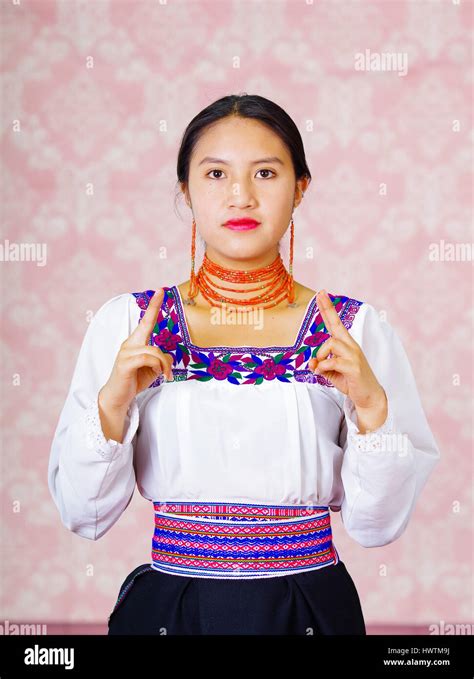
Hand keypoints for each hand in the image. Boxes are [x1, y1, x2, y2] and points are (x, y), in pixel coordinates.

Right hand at [99, 288, 173, 411]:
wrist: (118, 397)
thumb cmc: (134, 380)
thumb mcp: (153, 369)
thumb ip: (161, 359)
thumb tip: (169, 357)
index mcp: (135, 342)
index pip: (145, 321)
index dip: (153, 306)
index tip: (160, 291)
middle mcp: (129, 344)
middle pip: (146, 324)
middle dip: (154, 307)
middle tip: (162, 290)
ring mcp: (125, 352)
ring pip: (153, 350)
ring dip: (164, 364)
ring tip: (166, 375)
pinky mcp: (124, 363)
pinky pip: (147, 358)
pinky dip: (157, 366)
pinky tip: (158, 374)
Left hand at [308, 289, 387, 432]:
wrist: (368, 396)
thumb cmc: (350, 381)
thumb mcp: (331, 372)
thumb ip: (320, 365)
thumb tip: (311, 363)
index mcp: (346, 344)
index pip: (335, 323)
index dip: (328, 308)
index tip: (321, 293)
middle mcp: (351, 346)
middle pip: (336, 324)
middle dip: (327, 309)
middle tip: (320, 294)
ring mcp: (353, 355)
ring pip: (331, 343)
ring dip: (320, 354)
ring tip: (319, 366)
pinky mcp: (354, 367)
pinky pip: (332, 361)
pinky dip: (323, 367)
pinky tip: (322, 373)